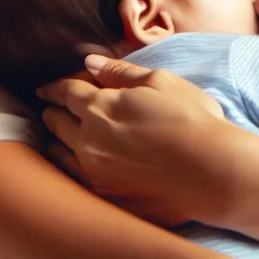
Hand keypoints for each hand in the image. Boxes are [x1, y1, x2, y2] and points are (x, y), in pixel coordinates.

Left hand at [38, 55, 247, 226]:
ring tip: (58, 134)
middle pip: (56, 121)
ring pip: (57, 151)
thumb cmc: (191, 120)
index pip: (66, 91)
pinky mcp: (102, 197)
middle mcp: (88, 139)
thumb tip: (90, 62)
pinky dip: (64, 165)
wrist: (210, 172)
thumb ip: (121, 72)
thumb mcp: (161, 82)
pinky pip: (68, 178)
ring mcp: (92, 172)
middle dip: (53, 111)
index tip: (48, 88)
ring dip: (56, 138)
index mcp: (101, 106)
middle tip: (53, 108)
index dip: (55, 87)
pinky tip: (72, 162)